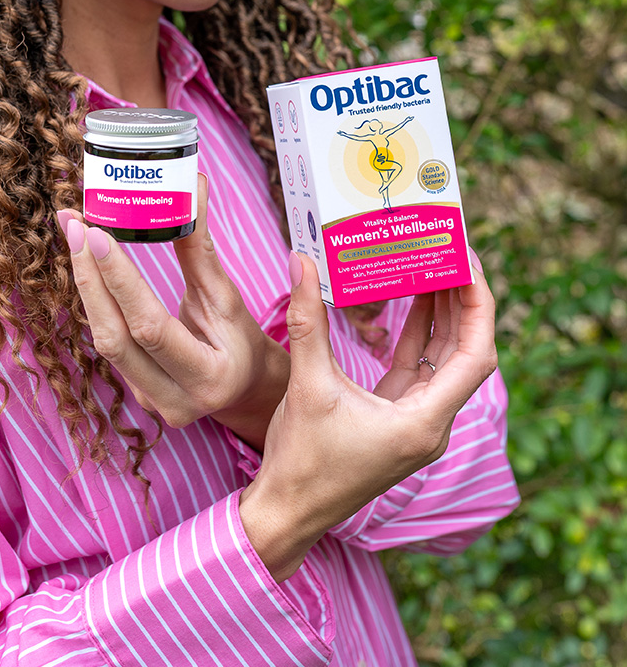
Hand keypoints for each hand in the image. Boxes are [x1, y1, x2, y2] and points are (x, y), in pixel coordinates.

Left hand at [58, 174, 288, 448]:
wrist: (245, 386)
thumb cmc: (242, 339)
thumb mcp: (228, 296)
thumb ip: (201, 248)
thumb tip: (194, 187)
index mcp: (208, 378)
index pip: (150, 327)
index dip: (121, 281)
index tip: (97, 234)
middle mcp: (174, 401)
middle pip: (114, 338)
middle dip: (90, 278)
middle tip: (77, 226)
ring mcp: (149, 401)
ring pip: (103, 340)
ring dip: (86, 284)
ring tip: (74, 233)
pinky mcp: (133, 391)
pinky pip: (106, 341)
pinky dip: (95, 299)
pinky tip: (85, 262)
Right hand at [239, 251, 497, 580]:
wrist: (287, 511)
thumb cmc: (302, 459)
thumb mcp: (307, 385)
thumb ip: (309, 321)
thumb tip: (302, 262)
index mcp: (424, 422)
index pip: (475, 356)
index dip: (478, 307)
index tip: (468, 265)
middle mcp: (431, 424)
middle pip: (466, 354)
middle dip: (464, 303)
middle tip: (454, 254)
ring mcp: (415, 423)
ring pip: (444, 361)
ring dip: (444, 316)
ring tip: (438, 267)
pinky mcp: (396, 419)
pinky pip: (419, 371)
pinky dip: (419, 336)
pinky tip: (414, 303)